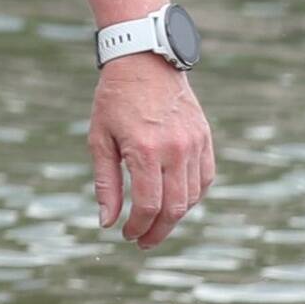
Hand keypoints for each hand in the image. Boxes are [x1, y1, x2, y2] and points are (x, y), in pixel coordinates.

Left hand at [89, 56, 212, 246]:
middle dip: (158, 231)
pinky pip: (205, 179)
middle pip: (175, 208)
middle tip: (142, 242)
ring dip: (175, 217)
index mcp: (145, 150)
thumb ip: (106, 184)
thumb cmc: (114, 101)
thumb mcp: (99, 140)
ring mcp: (195, 144)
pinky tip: (176, 202)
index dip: (137, 227)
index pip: (148, 205)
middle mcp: (175, 149)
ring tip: (156, 225)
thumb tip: (107, 222)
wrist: (145, 61)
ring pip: (193, 197)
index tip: (125, 235)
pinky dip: (192, 196)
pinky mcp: (205, 138)